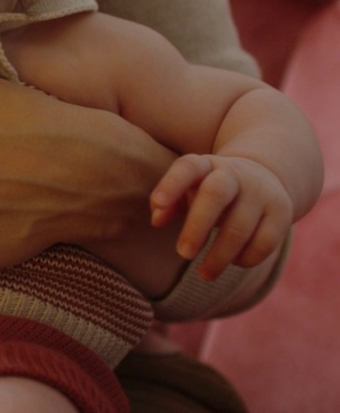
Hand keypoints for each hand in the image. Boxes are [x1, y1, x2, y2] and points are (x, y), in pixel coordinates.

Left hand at [150, 153, 292, 280]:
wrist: (262, 177)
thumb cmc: (210, 189)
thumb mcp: (188, 189)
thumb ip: (167, 202)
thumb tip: (157, 220)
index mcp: (206, 165)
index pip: (187, 167)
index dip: (171, 184)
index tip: (158, 203)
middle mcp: (234, 174)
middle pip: (216, 194)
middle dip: (197, 226)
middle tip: (183, 254)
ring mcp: (261, 193)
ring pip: (240, 226)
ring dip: (220, 255)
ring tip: (204, 274)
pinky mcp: (282, 213)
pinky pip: (265, 242)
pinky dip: (247, 258)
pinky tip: (234, 262)